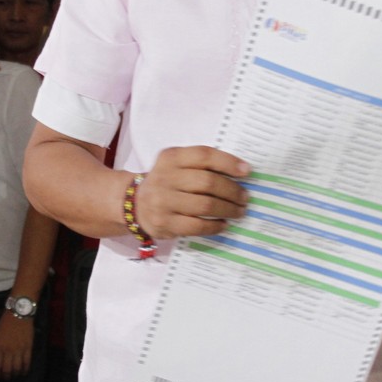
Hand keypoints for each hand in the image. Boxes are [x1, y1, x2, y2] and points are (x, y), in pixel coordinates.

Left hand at [0, 314, 33, 378]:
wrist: (18, 315)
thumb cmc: (4, 326)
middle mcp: (8, 350)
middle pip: (7, 369)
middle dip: (6, 376)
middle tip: (7, 379)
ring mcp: (19, 349)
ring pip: (17, 367)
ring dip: (16, 374)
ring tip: (15, 376)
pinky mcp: (28, 347)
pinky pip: (27, 362)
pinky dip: (25, 369)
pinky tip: (24, 372)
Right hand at [131, 146, 250, 240]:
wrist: (134, 203)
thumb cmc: (167, 182)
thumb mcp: (178, 165)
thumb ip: (203, 164)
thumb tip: (241, 172)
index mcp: (171, 157)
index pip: (204, 155)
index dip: (228, 162)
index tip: (247, 171)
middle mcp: (165, 177)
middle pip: (208, 182)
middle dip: (232, 191)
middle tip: (245, 197)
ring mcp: (163, 202)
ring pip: (205, 205)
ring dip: (228, 209)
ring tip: (239, 211)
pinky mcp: (164, 223)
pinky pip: (197, 226)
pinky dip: (215, 226)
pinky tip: (223, 224)